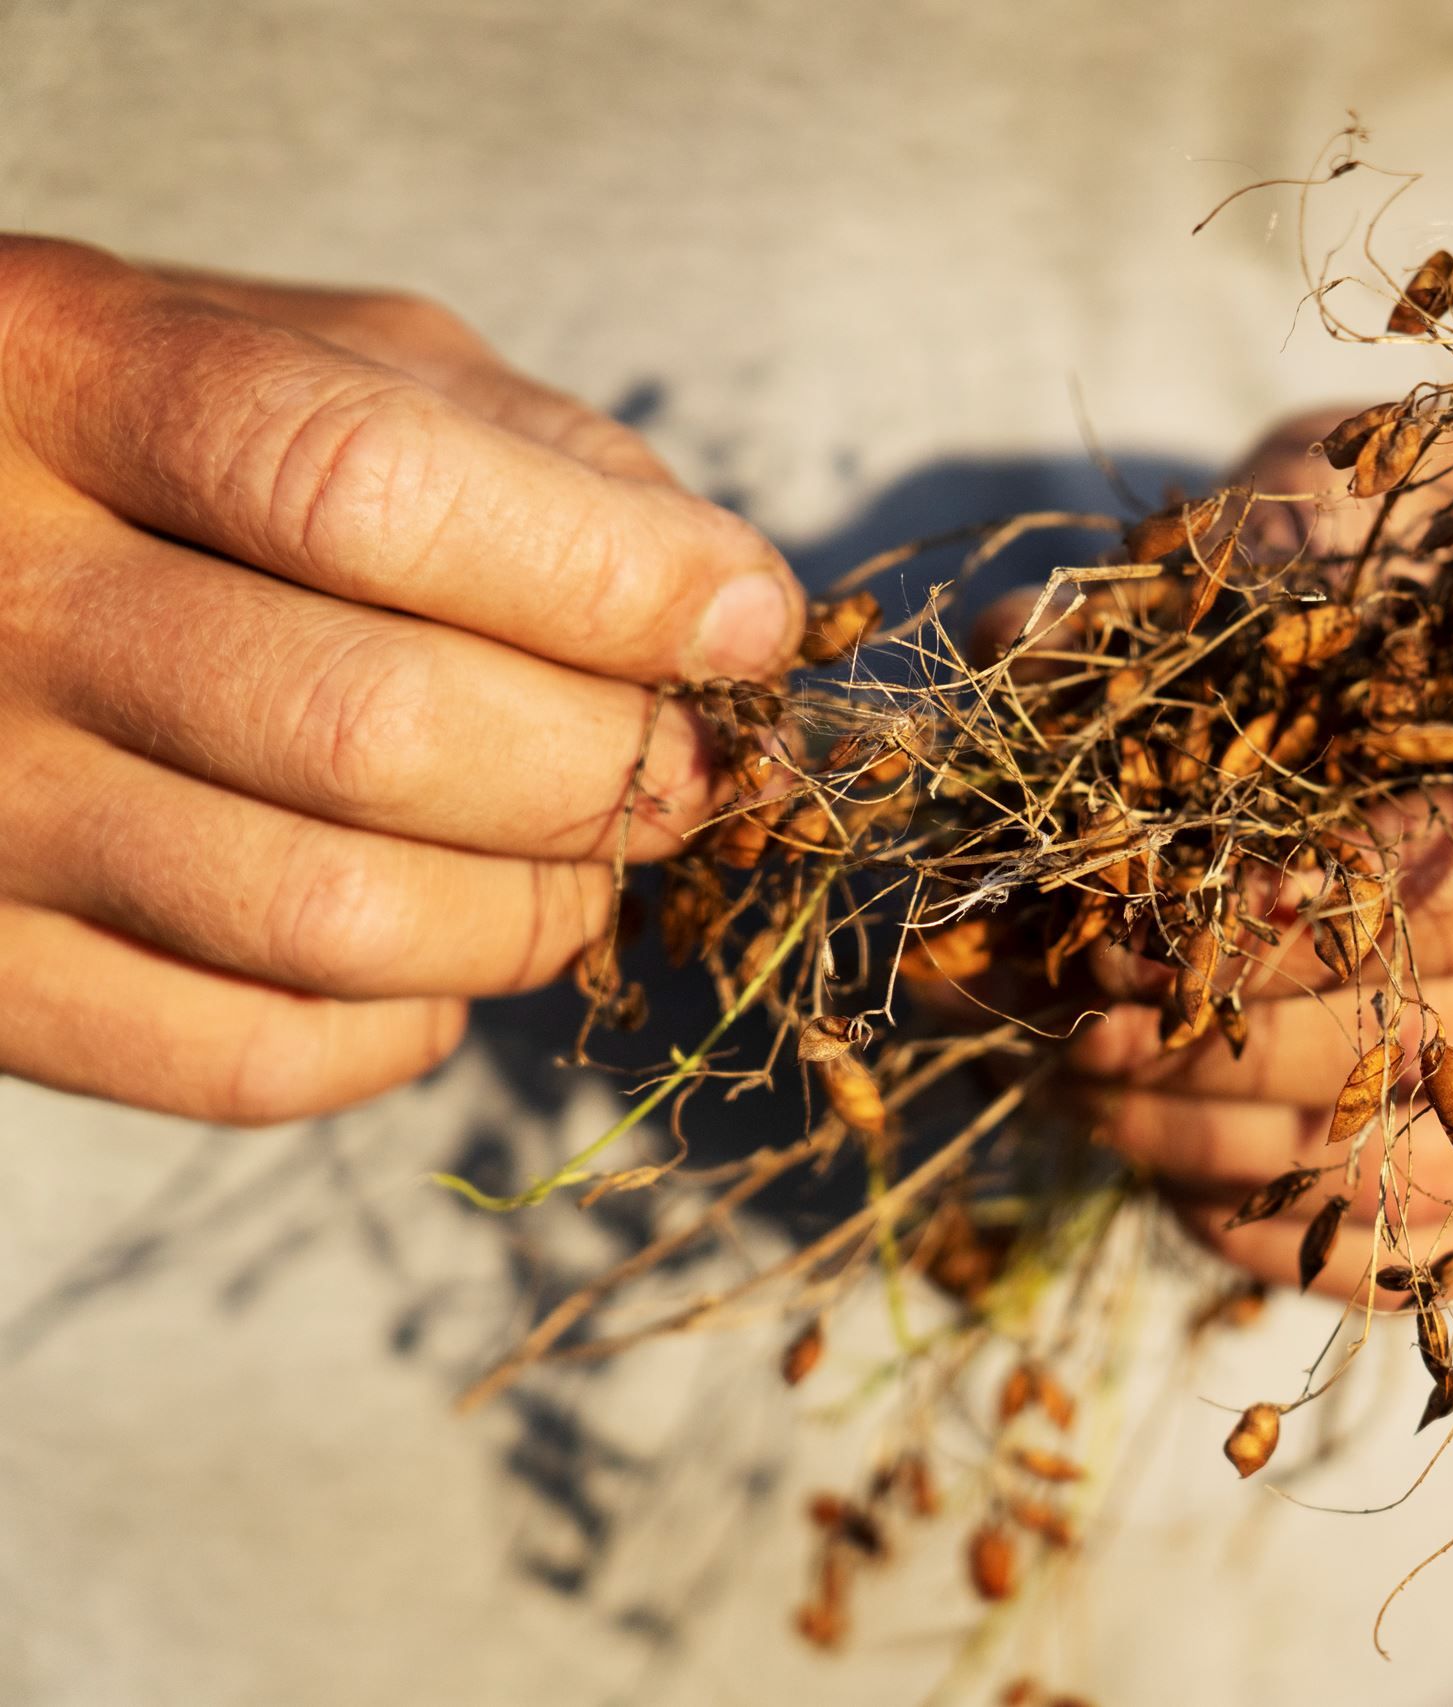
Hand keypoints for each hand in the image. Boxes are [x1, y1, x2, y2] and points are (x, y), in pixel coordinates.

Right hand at [0, 238, 803, 1123]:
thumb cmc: (160, 451)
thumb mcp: (320, 357)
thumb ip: (528, 450)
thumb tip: (728, 606)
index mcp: (69, 375)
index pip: (367, 490)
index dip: (607, 579)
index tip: (742, 624)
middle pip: (373, 728)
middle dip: (605, 769)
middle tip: (680, 764)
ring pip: (332, 917)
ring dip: (532, 909)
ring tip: (579, 855)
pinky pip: (251, 1059)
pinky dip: (408, 1025)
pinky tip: (433, 949)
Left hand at [1062, 411, 1452, 1292]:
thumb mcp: (1407, 490)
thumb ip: (1237, 561)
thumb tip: (1009, 656)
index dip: (1316, 905)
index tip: (1139, 909)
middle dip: (1241, 1032)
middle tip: (1068, 1011)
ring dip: (1246, 1144)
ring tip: (1087, 1090)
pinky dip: (1318, 1228)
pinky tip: (1183, 1176)